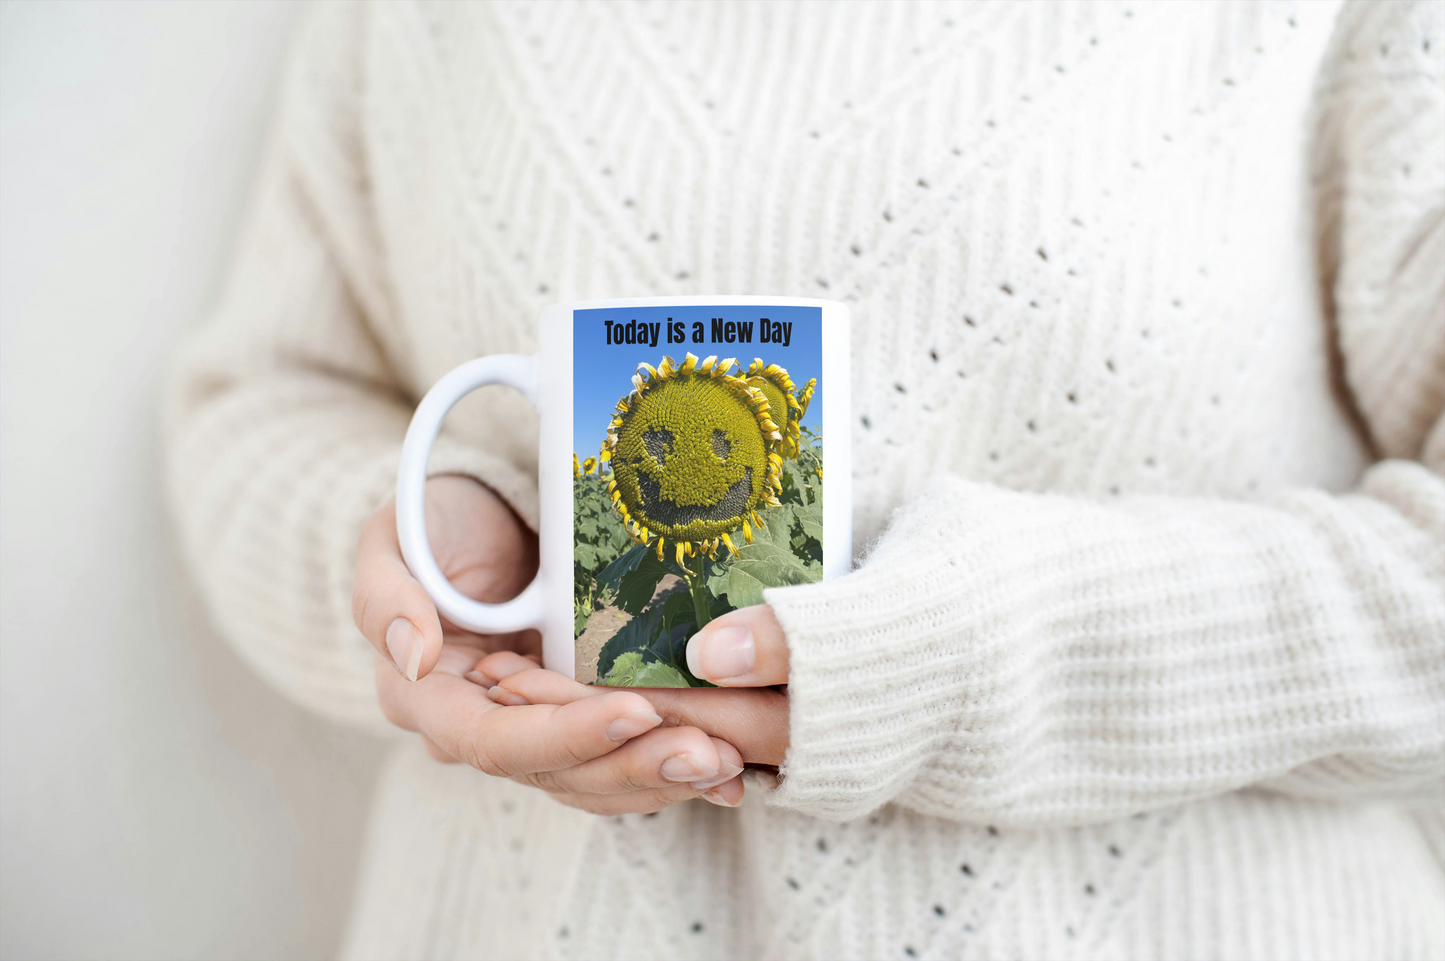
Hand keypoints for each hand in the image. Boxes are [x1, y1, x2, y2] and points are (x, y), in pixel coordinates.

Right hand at [351, 476, 743, 811]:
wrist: (480, 517)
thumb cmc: (433, 523)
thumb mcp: (392, 540)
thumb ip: (385, 595)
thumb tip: (410, 653)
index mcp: (429, 699)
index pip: (494, 741)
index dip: (563, 735)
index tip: (633, 711)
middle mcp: (483, 728)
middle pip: (557, 774)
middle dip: (634, 768)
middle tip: (708, 753)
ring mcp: (536, 728)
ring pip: (597, 779)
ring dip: (663, 778)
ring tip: (729, 764)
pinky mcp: (580, 718)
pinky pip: (623, 759)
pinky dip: (672, 767)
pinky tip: (732, 770)